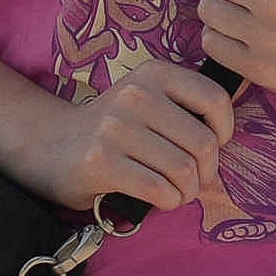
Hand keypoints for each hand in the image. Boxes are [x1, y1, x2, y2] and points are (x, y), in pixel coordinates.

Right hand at [44, 48, 238, 219]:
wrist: (51, 145)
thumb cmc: (114, 129)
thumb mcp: (148, 99)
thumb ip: (184, 108)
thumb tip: (224, 139)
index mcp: (153, 74)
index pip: (214, 99)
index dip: (225, 130)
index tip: (215, 145)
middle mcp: (135, 95)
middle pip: (203, 143)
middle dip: (207, 172)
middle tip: (194, 181)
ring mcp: (115, 128)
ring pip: (183, 170)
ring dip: (188, 191)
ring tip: (177, 192)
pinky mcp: (101, 161)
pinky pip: (159, 189)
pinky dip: (169, 201)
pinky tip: (160, 199)